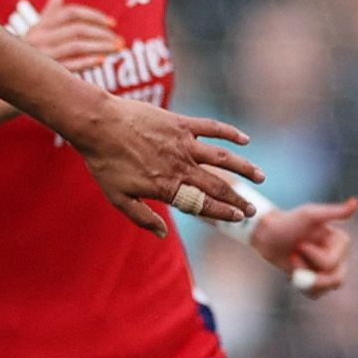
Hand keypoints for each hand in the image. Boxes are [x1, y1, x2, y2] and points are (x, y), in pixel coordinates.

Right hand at [0, 0, 127, 122]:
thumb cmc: (15, 67)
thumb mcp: (30, 38)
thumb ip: (46, 17)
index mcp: (37, 28)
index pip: (69, 13)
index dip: (93, 16)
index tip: (111, 23)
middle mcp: (37, 38)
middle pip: (76, 28)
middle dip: (102, 33)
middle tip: (119, 41)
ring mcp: (37, 56)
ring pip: (76, 45)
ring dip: (100, 46)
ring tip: (117, 51)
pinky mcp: (39, 75)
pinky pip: (68, 65)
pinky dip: (87, 61)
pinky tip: (101, 61)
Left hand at [73, 98, 260, 235]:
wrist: (97, 125)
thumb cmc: (104, 163)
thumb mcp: (117, 197)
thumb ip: (142, 217)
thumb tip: (163, 234)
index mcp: (166, 187)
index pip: (202, 204)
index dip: (223, 212)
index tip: (238, 218)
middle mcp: (180, 166)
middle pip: (216, 185)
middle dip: (237, 198)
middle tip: (252, 209)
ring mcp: (183, 143)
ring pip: (222, 157)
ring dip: (244, 167)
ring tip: (260, 176)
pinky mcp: (180, 123)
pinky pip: (211, 128)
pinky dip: (229, 133)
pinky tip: (245, 139)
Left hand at [252, 197, 357, 295]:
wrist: (268, 236)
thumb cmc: (288, 222)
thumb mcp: (309, 215)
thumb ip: (333, 212)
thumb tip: (357, 202)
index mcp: (342, 242)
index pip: (332, 262)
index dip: (313, 256)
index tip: (299, 244)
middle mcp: (340, 257)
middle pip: (336, 280)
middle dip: (312, 275)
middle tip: (293, 258)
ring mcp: (329, 270)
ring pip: (326, 288)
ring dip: (305, 279)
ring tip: (293, 262)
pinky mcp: (317, 280)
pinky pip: (316, 294)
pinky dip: (303, 287)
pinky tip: (294, 273)